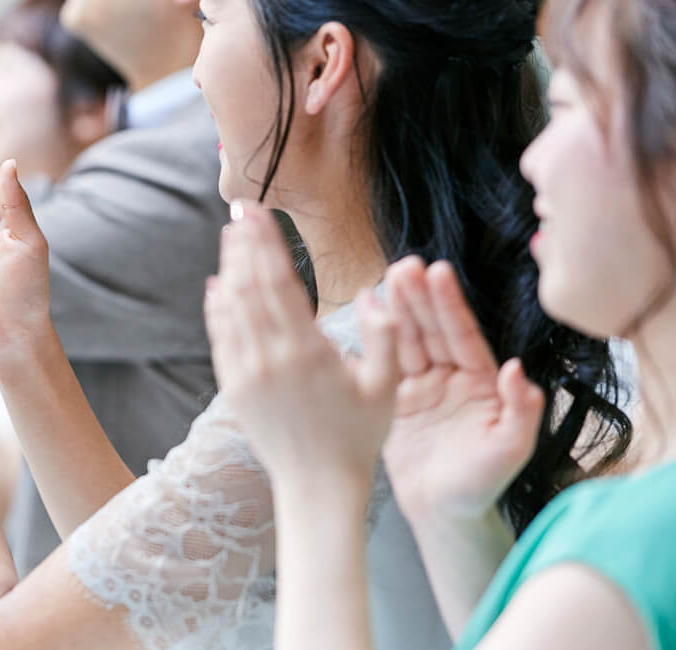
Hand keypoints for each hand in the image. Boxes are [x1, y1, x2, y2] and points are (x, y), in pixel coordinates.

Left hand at [204, 203, 399, 488]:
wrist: (317, 486)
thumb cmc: (358, 437)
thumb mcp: (387, 388)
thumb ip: (385, 338)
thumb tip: (376, 294)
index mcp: (307, 351)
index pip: (280, 282)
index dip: (268, 243)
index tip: (261, 213)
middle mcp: (270, 358)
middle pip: (250, 286)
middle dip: (245, 244)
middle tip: (242, 211)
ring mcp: (247, 373)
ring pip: (232, 308)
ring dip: (229, 268)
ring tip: (231, 237)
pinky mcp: (234, 389)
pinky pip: (221, 338)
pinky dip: (216, 308)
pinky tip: (217, 286)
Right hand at [382, 258, 544, 526]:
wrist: (441, 515)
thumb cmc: (481, 486)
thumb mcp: (509, 451)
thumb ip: (520, 411)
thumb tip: (516, 369)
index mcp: (481, 383)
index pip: (463, 336)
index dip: (449, 305)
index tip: (438, 272)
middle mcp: (452, 377)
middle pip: (432, 330)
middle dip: (419, 297)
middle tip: (405, 266)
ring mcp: (422, 387)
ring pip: (407, 340)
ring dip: (397, 309)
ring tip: (384, 279)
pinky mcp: (395, 400)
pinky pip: (385, 362)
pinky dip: (376, 336)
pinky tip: (367, 310)